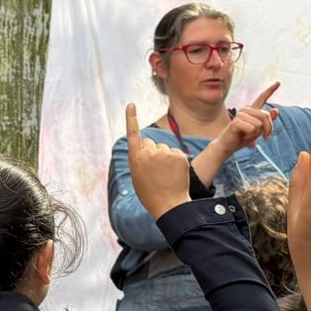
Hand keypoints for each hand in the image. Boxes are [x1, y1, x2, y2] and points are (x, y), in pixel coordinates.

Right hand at [127, 104, 194, 219]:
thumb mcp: (138, 176)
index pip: (133, 133)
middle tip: (155, 171)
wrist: (169, 205)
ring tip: (166, 175)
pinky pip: (176, 153)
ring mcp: (165, 153)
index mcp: (136, 158)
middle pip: (150, 143)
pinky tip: (175, 174)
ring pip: (164, 149)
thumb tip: (147, 149)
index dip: (131, 118)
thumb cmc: (150, 194)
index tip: (131, 105)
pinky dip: (176, 161)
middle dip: (152, 152)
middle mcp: (149, 152)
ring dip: (165, 158)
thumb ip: (140, 159)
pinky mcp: (179, 156)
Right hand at [214, 84, 279, 150]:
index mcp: (252, 110)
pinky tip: (242, 135)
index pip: (262, 98)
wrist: (229, 145)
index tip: (278, 82)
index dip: (270, 90)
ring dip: (256, 133)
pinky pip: (252, 128)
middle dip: (268, 128)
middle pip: (265, 115)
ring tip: (247, 134)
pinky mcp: (236, 122)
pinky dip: (250, 135)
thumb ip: (267, 121)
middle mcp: (246, 109)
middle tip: (265, 137)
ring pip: (259, 124)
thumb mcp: (259, 130)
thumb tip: (276, 110)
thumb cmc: (243, 137)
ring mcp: (240, 115)